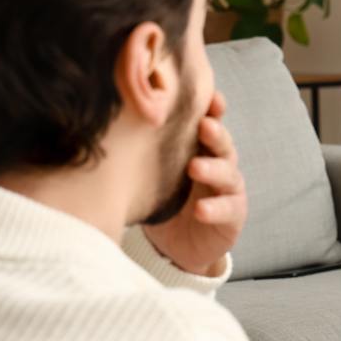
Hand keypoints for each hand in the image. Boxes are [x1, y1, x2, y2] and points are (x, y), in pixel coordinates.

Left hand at [143, 91, 246, 275]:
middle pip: (222, 144)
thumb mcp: (153, 169)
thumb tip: (108, 115)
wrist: (175, 244)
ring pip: (228, 174)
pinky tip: (200, 210)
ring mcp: (228, 189)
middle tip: (203, 126)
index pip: (210, 122)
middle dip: (215, 134)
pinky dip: (214, 209)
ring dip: (213, 169)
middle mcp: (219, 164)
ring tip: (194, 168)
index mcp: (200, 148)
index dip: (213, 109)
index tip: (209, 96)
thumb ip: (144, 146)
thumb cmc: (163, 198)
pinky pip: (227, 209)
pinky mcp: (232, 215)